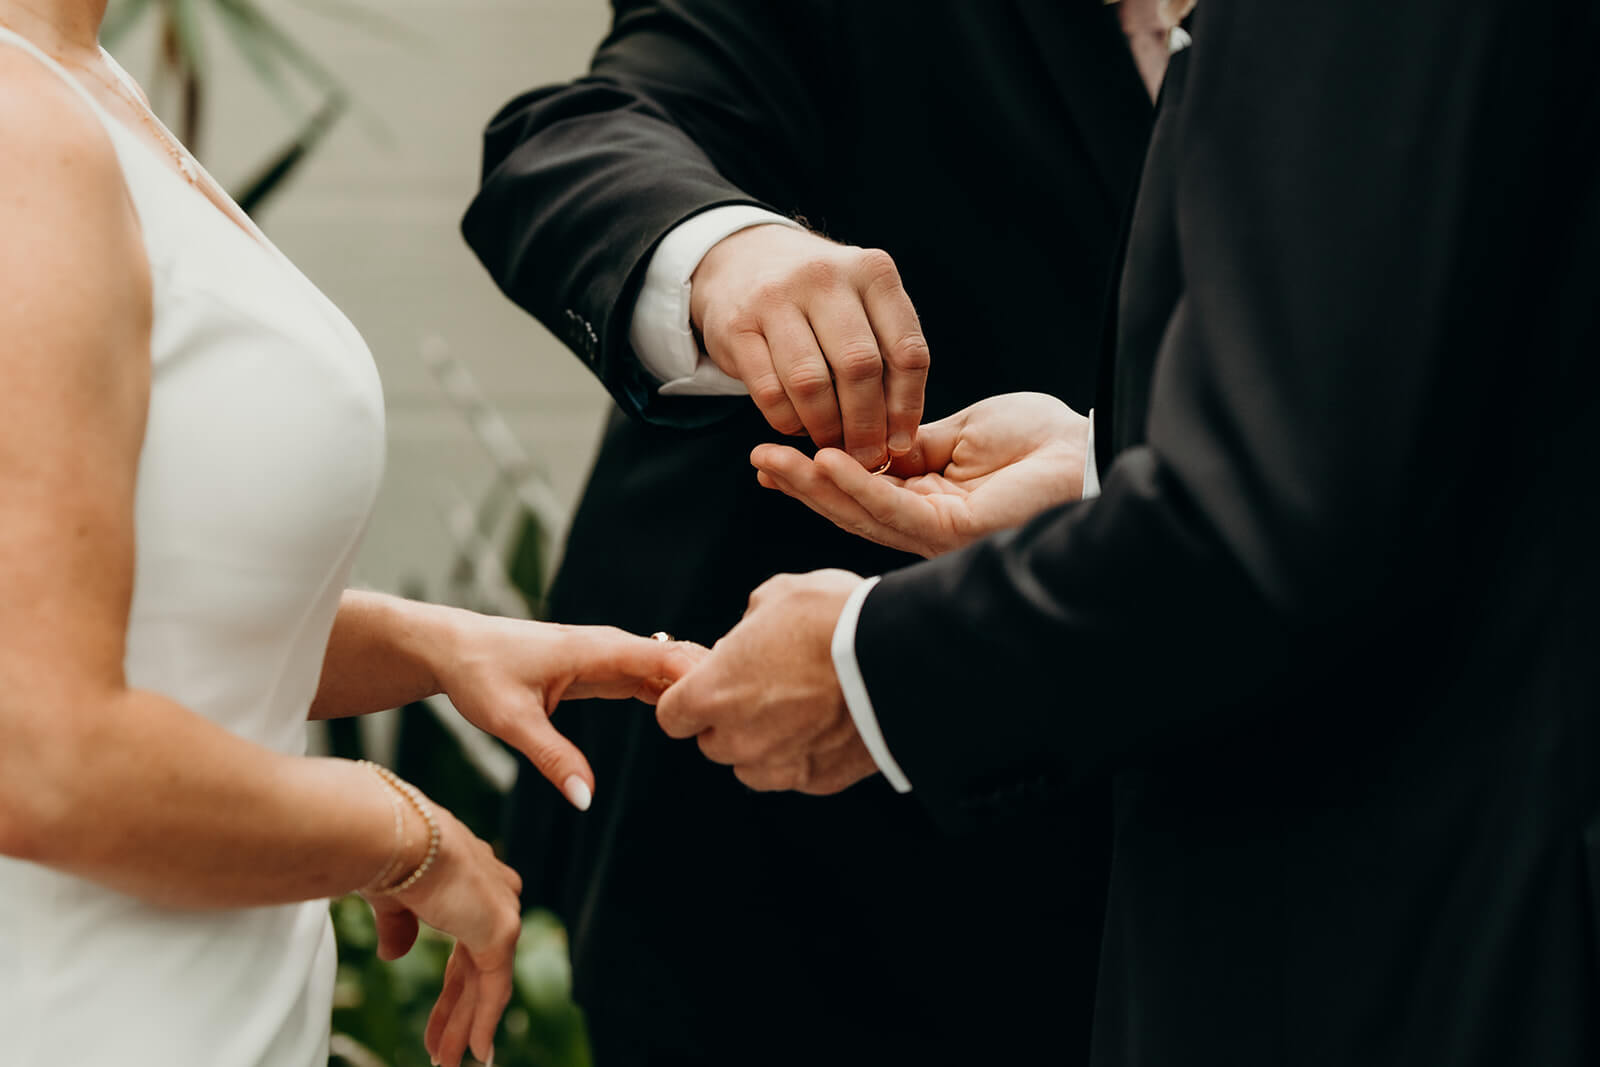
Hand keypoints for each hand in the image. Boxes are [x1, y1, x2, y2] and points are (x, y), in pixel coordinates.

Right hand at [365, 806, 522, 1066]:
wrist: (391, 836)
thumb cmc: (381, 852)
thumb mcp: (390, 898)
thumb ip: (399, 926)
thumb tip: (394, 954)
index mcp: (468, 874)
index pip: (467, 936)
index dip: (455, 979)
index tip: (442, 1010)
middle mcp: (493, 888)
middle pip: (475, 963)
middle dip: (457, 1009)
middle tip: (443, 1050)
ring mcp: (500, 907)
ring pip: (486, 980)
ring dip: (465, 1024)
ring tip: (450, 1063)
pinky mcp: (501, 929)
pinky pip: (495, 987)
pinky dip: (483, 1021)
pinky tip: (476, 1052)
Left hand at [433, 617, 704, 809]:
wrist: (450, 648)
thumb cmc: (478, 673)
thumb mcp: (512, 721)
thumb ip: (553, 758)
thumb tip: (587, 799)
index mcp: (595, 650)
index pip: (665, 657)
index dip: (700, 678)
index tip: (728, 707)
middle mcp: (606, 647)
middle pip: (673, 660)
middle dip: (706, 683)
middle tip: (742, 718)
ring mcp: (603, 656)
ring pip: (661, 669)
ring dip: (689, 689)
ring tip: (727, 718)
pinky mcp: (595, 669)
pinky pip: (643, 678)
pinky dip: (665, 692)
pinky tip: (686, 712)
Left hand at [656, 570, 876, 794]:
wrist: (898, 656)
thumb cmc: (832, 617)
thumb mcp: (777, 596)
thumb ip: (749, 624)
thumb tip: (751, 634)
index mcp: (713, 693)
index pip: (672, 716)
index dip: (689, 699)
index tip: (711, 685)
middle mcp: (738, 739)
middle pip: (713, 743)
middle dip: (730, 721)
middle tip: (766, 690)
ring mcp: (779, 764)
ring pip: (753, 767)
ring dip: (765, 745)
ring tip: (801, 710)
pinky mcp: (819, 781)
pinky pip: (797, 773)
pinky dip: (807, 755)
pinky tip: (831, 724)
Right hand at [691, 225, 930, 467]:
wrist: (743, 260)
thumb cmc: (818, 299)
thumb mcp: (862, 304)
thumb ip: (886, 353)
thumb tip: (898, 436)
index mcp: (872, 272)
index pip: (906, 351)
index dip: (907, 407)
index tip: (900, 443)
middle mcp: (825, 276)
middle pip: (858, 368)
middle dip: (865, 426)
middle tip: (866, 457)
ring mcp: (775, 297)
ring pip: (810, 383)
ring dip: (824, 428)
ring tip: (831, 445)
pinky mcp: (736, 325)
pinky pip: (769, 391)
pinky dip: (787, 421)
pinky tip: (797, 424)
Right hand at [752, 392, 1088, 557]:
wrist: (1085, 452)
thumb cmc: (1036, 440)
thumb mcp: (956, 431)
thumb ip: (908, 441)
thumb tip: (864, 441)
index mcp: (923, 498)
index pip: (856, 487)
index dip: (813, 472)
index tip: (774, 450)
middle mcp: (922, 523)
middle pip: (847, 505)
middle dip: (799, 483)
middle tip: (755, 459)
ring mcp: (933, 532)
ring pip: (860, 511)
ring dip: (813, 486)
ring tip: (772, 460)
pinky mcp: (949, 532)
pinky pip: (892, 508)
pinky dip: (857, 485)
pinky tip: (825, 462)